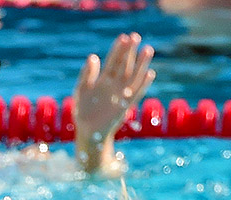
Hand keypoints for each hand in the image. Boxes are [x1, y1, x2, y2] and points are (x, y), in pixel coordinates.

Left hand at [74, 34, 153, 150]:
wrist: (88, 131)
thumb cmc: (83, 109)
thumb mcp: (81, 90)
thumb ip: (86, 74)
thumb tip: (93, 56)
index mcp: (104, 78)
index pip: (113, 60)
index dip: (118, 49)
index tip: (124, 36)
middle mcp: (115, 84)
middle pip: (125, 64)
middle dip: (130, 51)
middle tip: (135, 36)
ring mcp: (122, 93)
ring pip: (134, 75)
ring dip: (141, 63)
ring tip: (147, 49)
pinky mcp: (127, 105)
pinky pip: (137, 92)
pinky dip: (144, 83)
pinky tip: (150, 73)